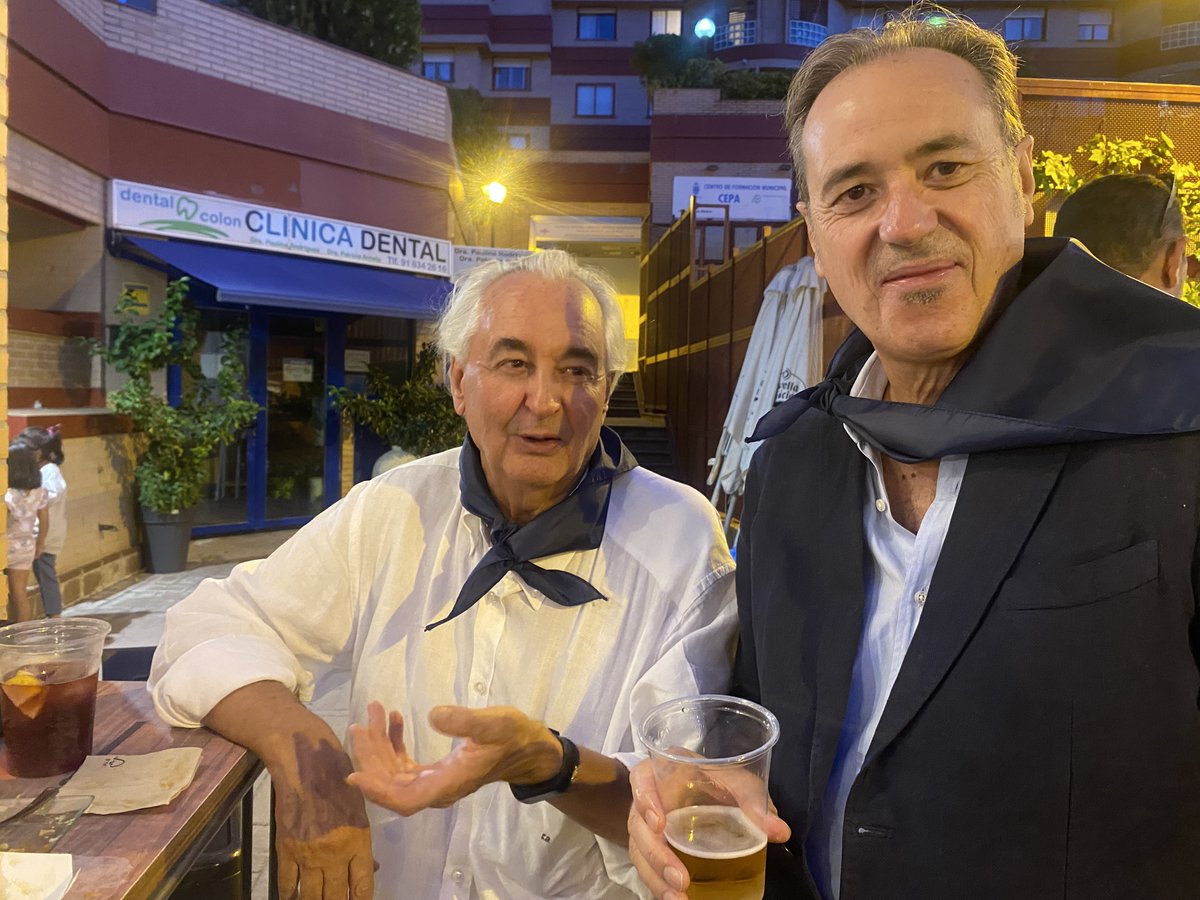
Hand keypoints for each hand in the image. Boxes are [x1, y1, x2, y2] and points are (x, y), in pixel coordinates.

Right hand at [272, 733, 374, 899]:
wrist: (307, 763)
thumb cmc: (339, 779)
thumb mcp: (360, 810)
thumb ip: (362, 843)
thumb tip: (370, 869)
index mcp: (358, 841)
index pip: (362, 887)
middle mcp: (335, 853)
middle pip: (336, 897)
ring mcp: (309, 854)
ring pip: (311, 896)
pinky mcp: (286, 849)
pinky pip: (287, 883)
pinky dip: (289, 894)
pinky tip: (293, 897)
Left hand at [346, 701, 560, 815]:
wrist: (530, 750)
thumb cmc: (514, 737)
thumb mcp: (494, 724)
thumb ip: (464, 721)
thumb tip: (433, 715)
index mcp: (448, 784)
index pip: (404, 800)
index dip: (377, 791)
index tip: (353, 775)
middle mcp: (437, 788)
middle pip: (392, 785)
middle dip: (371, 757)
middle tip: (362, 723)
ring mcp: (435, 781)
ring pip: (395, 774)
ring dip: (379, 747)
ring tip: (374, 713)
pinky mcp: (436, 771)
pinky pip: (405, 765)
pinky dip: (394, 744)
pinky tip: (394, 720)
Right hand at [627, 758, 790, 899]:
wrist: (708, 791)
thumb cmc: (718, 779)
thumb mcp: (737, 782)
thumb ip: (753, 800)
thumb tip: (779, 831)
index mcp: (664, 773)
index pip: (641, 778)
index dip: (644, 799)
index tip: (659, 824)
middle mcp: (648, 800)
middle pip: (638, 826)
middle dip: (656, 855)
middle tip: (680, 879)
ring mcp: (646, 827)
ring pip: (640, 852)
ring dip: (656, 877)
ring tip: (678, 898)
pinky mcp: (652, 849)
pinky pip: (647, 868)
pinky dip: (658, 885)